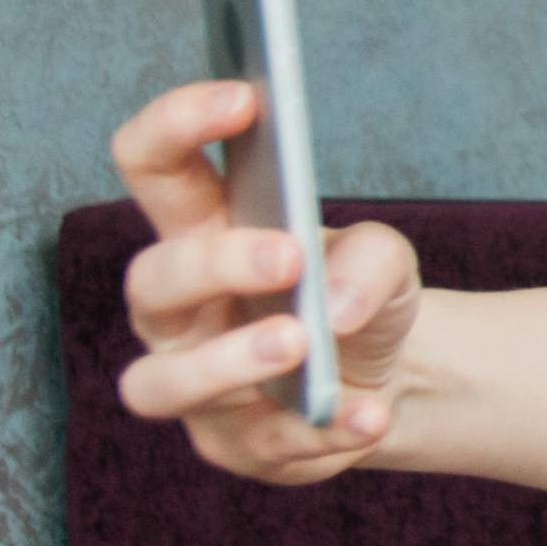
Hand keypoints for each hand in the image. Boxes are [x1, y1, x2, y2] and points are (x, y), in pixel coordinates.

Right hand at [110, 81, 421, 484]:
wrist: (394, 375)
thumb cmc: (359, 293)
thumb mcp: (387, 259)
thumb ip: (371, 258)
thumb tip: (332, 304)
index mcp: (204, 232)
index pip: (152, 165)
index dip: (176, 125)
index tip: (242, 100)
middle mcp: (179, 310)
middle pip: (152, 278)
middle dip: (214, 265)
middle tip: (287, 256)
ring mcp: (196, 385)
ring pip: (159, 383)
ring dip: (227, 363)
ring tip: (300, 344)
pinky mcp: (235, 446)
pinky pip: (265, 443)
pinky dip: (325, 428)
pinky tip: (370, 413)